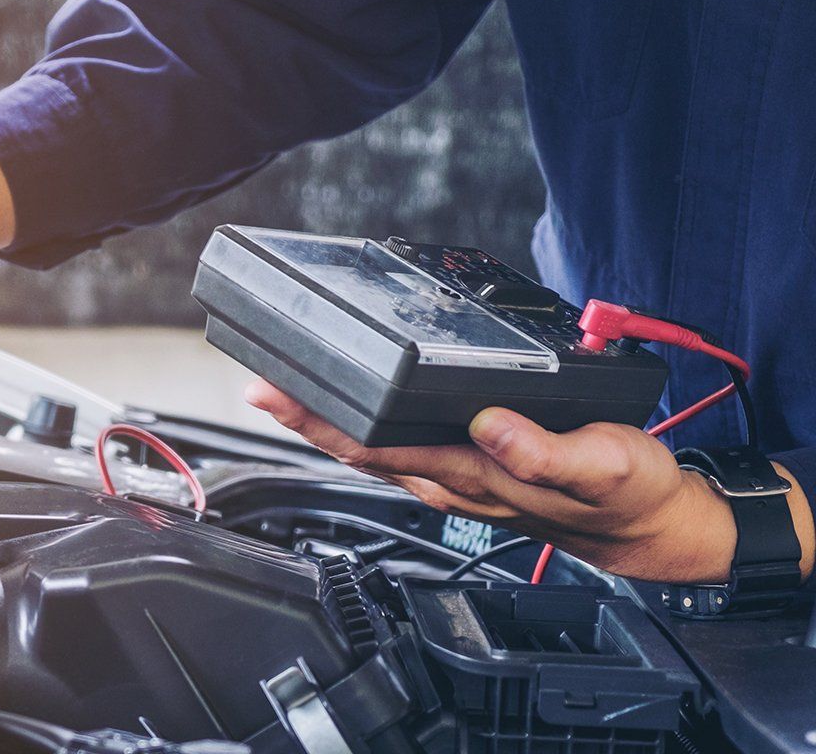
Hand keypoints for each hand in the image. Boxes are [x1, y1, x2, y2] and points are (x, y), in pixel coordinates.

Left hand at [245, 380, 812, 582]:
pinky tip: (350, 412)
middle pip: (363, 449)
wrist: (650, 523)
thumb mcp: (603, 465)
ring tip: (286, 393)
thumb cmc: (629, 493)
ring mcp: (457, 479)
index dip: (326, 421)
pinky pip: (404, 451)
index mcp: (475, 473)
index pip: (382, 446)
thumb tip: (488, 424)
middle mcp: (454, 480)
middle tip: (258, 385)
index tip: (282, 394)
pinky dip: (368, 430)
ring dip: (329, 424)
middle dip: (307, 419)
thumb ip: (544, 451)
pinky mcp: (470, 470)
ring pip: (378, 451)